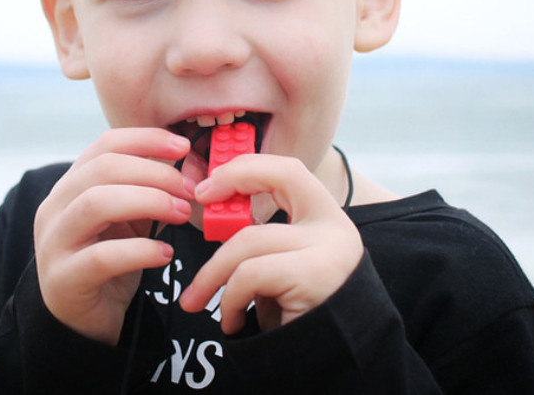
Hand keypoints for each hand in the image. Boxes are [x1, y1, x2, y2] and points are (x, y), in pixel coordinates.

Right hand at [33, 128, 194, 343]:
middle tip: (190, 190)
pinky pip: (101, 256)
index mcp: (71, 185)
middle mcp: (56, 208)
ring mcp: (54, 243)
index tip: (184, 147)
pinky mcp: (64, 279)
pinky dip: (140, 251)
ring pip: (95, 203)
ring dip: (148, 202)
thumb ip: (151, 192)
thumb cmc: (109, 260)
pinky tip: (164, 253)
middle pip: (103, 169)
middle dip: (155, 173)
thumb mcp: (131, 219)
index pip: (105, 145)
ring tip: (181, 214)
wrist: (83, 319)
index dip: (146, 139)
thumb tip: (193, 169)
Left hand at [178, 154, 362, 333]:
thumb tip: (214, 211)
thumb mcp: (279, 268)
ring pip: (250, 239)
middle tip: (197, 211)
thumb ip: (260, 239)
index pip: (289, 170)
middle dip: (229, 195)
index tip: (210, 185)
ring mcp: (329, 250)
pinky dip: (230, 299)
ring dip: (213, 274)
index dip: (248, 167)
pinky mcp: (315, 277)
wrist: (332, 366)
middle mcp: (335, 227)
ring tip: (199, 301)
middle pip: (276, 184)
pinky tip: (233, 322)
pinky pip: (251, 274)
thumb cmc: (297, 317)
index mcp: (327, 217)